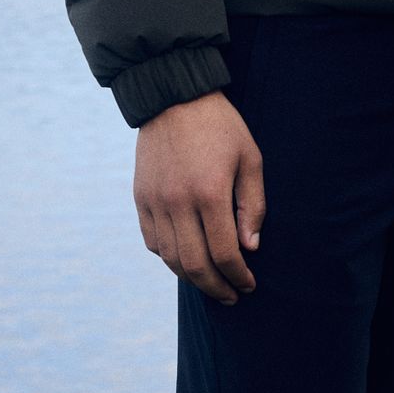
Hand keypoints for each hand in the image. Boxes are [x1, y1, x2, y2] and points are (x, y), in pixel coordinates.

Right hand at [133, 91, 265, 304]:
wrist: (174, 97)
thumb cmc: (221, 126)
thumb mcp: (250, 157)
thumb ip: (252, 204)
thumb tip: (251, 247)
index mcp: (210, 192)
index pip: (224, 252)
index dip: (238, 275)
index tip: (248, 285)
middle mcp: (178, 203)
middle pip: (194, 265)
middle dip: (215, 287)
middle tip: (231, 295)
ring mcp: (155, 202)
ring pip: (170, 259)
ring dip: (192, 278)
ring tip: (211, 282)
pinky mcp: (141, 198)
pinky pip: (152, 242)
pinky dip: (169, 258)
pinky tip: (186, 259)